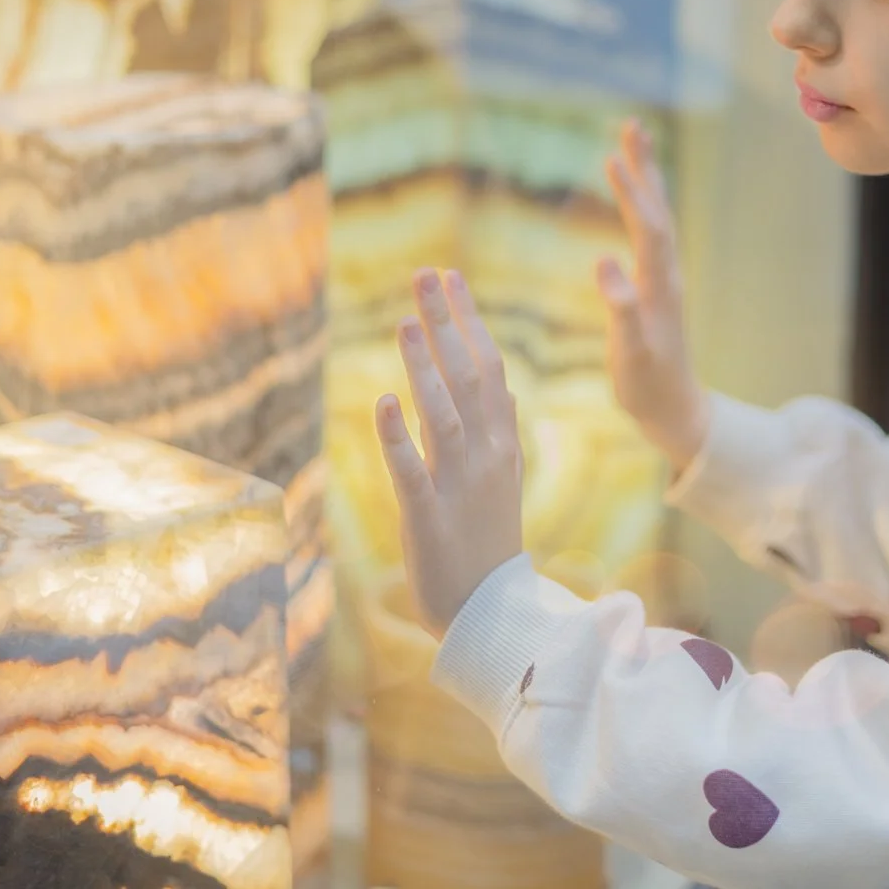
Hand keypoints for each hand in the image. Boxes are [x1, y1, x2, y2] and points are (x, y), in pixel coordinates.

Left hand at [373, 268, 525, 636]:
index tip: (450, 276)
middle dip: (446, 325)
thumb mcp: (502, 478)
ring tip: (405, 321)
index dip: (469, 321)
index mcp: (501, 443)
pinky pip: (411, 472)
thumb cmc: (487, 541)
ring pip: (442, 416)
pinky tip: (383, 402)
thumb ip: (498, 429)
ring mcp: (459, 486)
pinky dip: (397, 438)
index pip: (488, 367)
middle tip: (425, 274)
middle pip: (467, 378)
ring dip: (424, 367)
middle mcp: (485, 456)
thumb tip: (505, 386)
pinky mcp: (428, 518)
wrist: (488, 614)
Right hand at [599, 118, 710, 470]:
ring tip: (632, 143)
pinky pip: (650, 231)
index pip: (648, 229)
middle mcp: (666, 274)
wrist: (675, 408)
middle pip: (658, 209)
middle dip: (644, 167)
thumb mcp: (630, 354)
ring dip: (646, 178)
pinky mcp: (656, 284)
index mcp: (659, 287)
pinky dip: (641, 203)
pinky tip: (634, 194)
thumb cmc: (647, 386)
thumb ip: (622, 310)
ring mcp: (663, 277)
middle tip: (632, 125)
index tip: (613, 157)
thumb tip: (605, 262)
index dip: (632, 194)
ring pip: (657, 216)